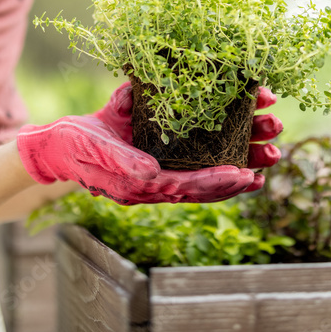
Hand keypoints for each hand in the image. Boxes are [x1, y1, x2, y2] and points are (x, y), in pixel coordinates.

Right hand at [93, 82, 284, 189]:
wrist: (58, 144)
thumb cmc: (75, 145)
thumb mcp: (95, 148)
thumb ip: (122, 162)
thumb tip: (152, 173)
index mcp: (142, 185)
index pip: (188, 187)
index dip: (217, 181)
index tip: (244, 173)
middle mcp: (158, 182)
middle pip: (207, 182)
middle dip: (241, 171)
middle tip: (272, 156)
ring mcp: (161, 169)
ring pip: (208, 170)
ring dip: (239, 160)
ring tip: (270, 151)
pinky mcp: (161, 153)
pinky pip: (197, 160)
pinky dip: (221, 155)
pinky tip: (243, 146)